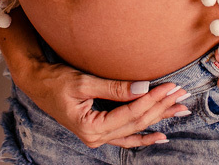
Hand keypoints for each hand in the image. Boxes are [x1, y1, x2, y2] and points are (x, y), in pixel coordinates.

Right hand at [14, 58, 189, 147]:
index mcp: (90, 127)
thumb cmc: (54, 80)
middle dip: (161, 107)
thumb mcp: (82, 82)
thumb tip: (143, 87)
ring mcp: (98, 137)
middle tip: (182, 94)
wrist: (36, 83)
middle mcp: (96, 137)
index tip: (171, 86)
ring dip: (158, 118)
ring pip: (135, 129)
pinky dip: (143, 137)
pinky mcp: (100, 131)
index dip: (153, 100)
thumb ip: (114, 88)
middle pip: (137, 122)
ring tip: (181, 109)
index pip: (131, 114)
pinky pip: (126, 137)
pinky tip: (161, 134)